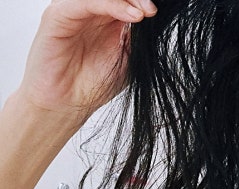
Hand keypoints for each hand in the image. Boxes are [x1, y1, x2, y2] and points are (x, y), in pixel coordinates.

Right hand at [16, 0, 156, 123]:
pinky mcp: (56, 17)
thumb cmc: (96, 83)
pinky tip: (131, 16)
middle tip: (152, 11)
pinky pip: (82, 2)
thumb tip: (153, 15)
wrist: (68, 104)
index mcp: (108, 18)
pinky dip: (109, 4)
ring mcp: (73, 12)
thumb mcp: (130, 57)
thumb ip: (138, 35)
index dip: (143, 2)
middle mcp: (90, 11)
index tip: (158, 13)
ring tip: (143, 14)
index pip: (127, 0)